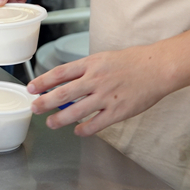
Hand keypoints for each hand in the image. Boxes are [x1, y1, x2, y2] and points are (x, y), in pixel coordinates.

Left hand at [25, 44, 175, 136]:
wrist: (157, 67)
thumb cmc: (132, 62)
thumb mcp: (103, 58)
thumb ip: (85, 70)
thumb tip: (65, 81)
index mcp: (91, 64)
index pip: (60, 73)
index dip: (43, 81)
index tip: (31, 88)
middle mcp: (96, 80)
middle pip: (63, 92)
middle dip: (45, 102)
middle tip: (34, 108)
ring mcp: (106, 96)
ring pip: (76, 110)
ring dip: (60, 119)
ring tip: (51, 123)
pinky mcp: (118, 111)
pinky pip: (97, 123)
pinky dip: (84, 129)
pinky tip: (77, 132)